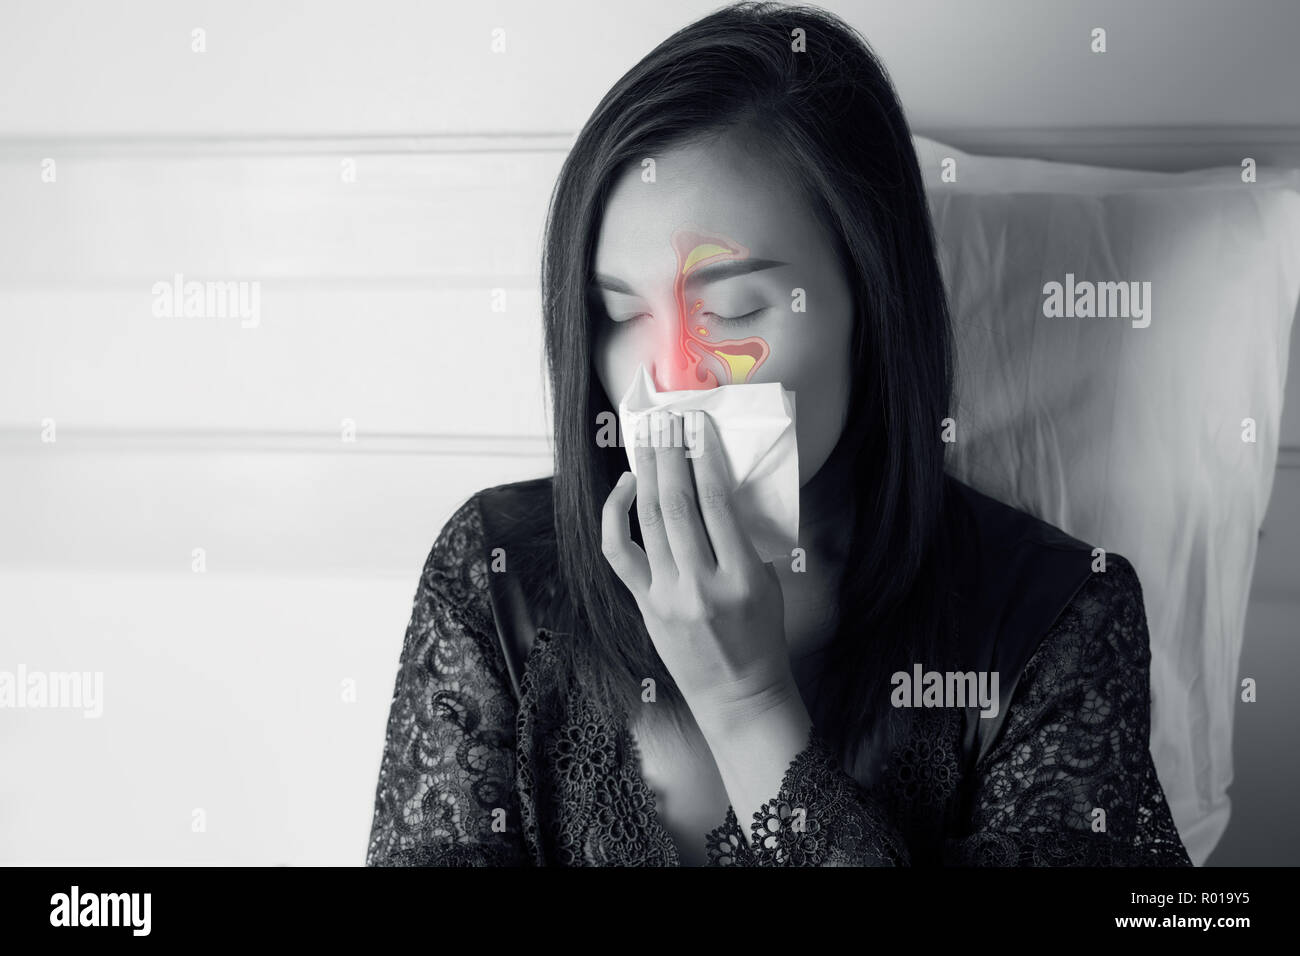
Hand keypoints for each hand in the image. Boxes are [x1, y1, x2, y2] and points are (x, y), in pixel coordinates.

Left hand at [601, 410, 796, 733]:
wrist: (738, 693)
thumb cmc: (760, 635)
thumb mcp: (769, 583)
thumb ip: (744, 539)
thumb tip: (718, 485)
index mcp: (743, 578)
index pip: (717, 504)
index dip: (705, 460)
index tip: (699, 431)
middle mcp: (702, 586)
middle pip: (678, 505)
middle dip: (671, 456)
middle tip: (669, 423)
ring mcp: (668, 596)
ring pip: (648, 520)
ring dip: (646, 473)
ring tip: (647, 441)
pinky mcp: (645, 605)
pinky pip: (620, 552)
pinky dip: (617, 514)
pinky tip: (626, 487)